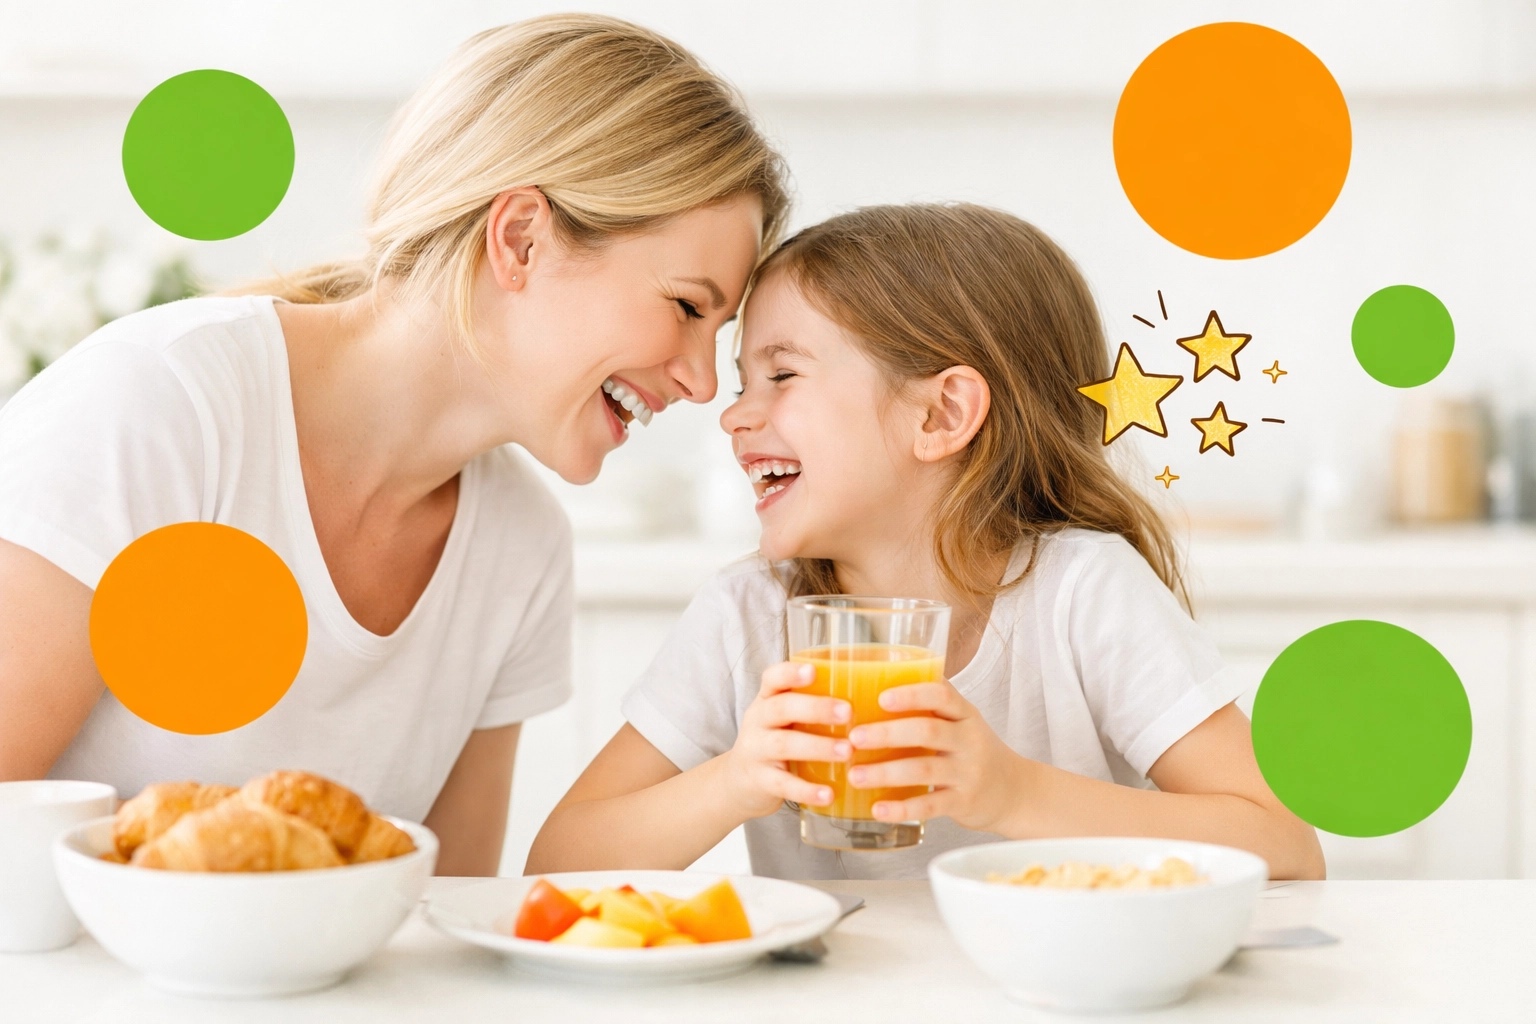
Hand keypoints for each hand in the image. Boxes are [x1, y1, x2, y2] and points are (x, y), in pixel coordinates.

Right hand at [719, 662, 851, 819]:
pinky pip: (783, 784)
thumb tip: (871, 698)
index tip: (813, 671)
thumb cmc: (776, 742)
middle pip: (781, 708)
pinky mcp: (760, 781)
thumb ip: (813, 707)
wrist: (740, 783)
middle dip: (815, 708)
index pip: (772, 678)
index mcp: (767, 700)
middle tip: (847, 712)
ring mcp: (755, 751)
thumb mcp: (784, 720)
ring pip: (783, 744)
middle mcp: (757, 721)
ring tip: (847, 751)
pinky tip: (829, 794)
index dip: (790, 673)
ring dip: (818, 747)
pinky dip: (807, 790)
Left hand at [847, 679, 1029, 832]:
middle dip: (888, 733)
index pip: (942, 695)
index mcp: (965, 715)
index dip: (912, 694)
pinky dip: (902, 808)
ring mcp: (968, 773)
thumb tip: (878, 680)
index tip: (882, 697)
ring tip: (855, 776)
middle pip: (928, 731)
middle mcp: (969, 741)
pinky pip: (930, 806)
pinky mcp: (964, 803)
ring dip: (885, 773)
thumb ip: (932, 705)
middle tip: (854, 737)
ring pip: (924, 770)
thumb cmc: (975, 750)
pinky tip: (877, 809)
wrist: (1016, 792)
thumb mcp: (963, 722)